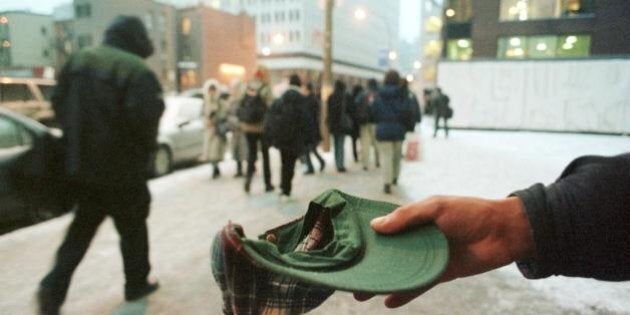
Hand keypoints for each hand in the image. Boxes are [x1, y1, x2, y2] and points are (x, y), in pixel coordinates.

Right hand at [354, 196, 533, 307]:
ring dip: (381, 281)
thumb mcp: (436, 207)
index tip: (346, 245)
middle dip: (369, 263)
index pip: (385, 228)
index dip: (367, 236)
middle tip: (349, 274)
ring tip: (360, 293)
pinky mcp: (439, 274)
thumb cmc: (470, 213)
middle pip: (387, 253)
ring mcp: (427, 257)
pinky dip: (403, 294)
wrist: (503, 233)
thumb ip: (407, 217)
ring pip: (398, 271)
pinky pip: (417, 285)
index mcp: (414, 219)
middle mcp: (417, 238)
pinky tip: (388, 301)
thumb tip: (376, 226)